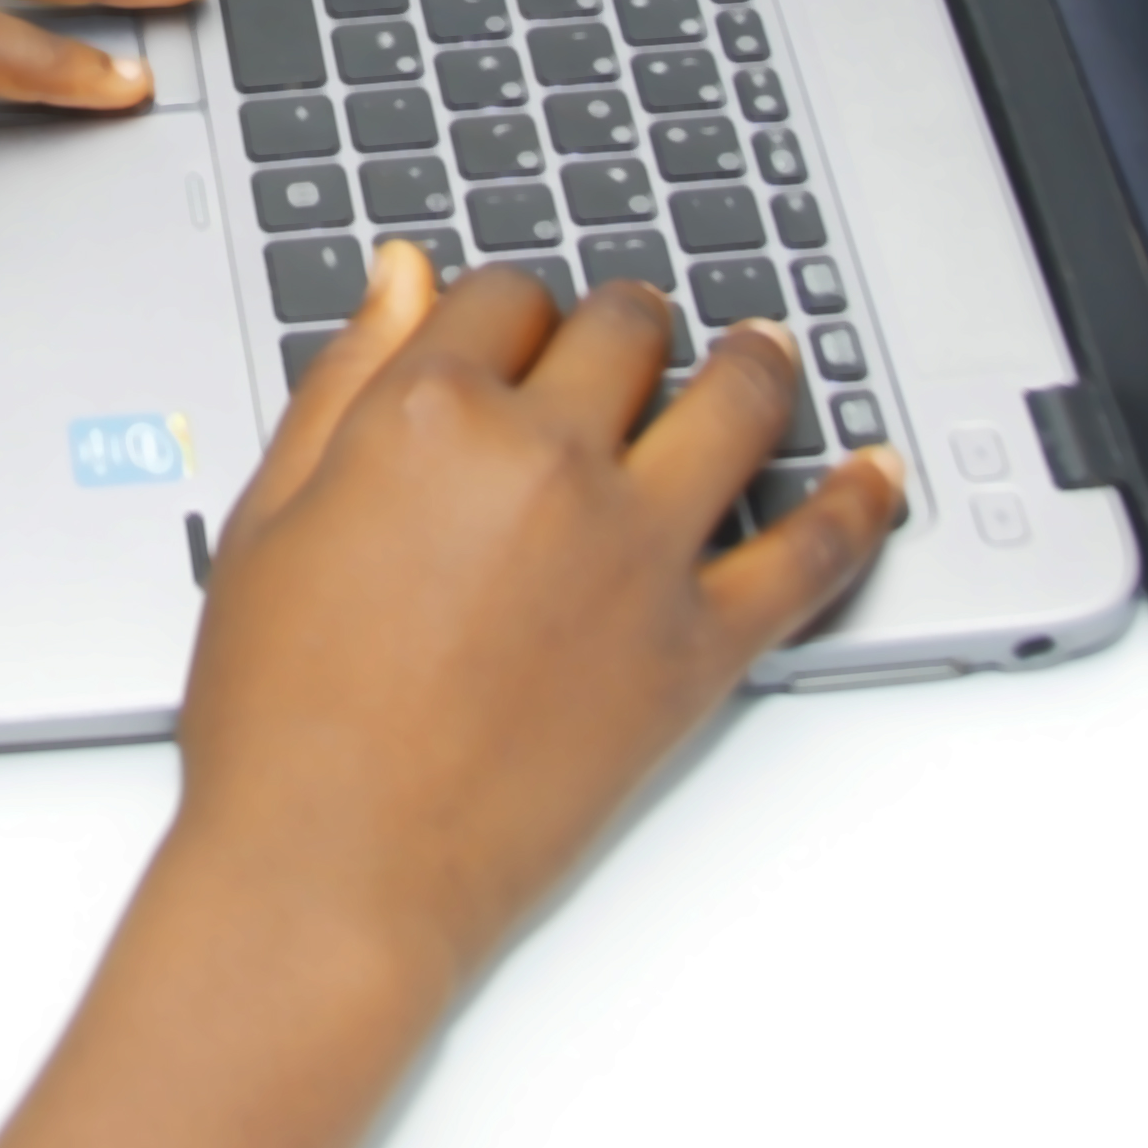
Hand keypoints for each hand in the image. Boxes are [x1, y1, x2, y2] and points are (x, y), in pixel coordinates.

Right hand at [169, 252, 905, 1007]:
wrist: (334, 870)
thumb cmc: (282, 719)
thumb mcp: (270, 518)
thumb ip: (345, 380)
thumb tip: (403, 276)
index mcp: (429, 417)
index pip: (502, 297)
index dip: (510, 306)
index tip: (515, 330)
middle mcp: (546, 461)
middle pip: (624, 330)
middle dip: (624, 324)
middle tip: (628, 341)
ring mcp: (637, 551)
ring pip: (738, 399)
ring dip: (755, 361)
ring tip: (761, 354)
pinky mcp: (700, 645)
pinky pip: (813, 552)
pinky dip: (860, 503)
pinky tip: (878, 473)